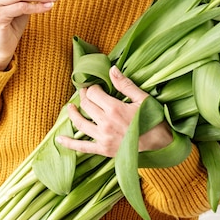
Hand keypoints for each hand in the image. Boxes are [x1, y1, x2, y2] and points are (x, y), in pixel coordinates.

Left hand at [58, 66, 172, 156]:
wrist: (159, 143)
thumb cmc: (152, 118)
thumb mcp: (141, 97)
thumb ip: (124, 84)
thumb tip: (111, 69)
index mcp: (114, 108)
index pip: (93, 93)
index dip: (92, 87)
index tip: (96, 86)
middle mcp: (105, 123)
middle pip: (86, 106)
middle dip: (84, 96)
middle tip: (85, 92)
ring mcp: (103, 138)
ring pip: (80, 123)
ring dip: (73, 113)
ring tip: (70, 107)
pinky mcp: (103, 150)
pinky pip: (82, 148)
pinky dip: (70, 144)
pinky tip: (59, 140)